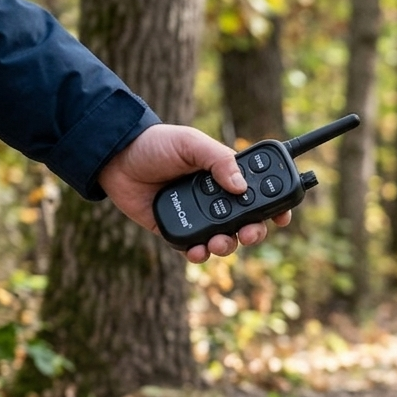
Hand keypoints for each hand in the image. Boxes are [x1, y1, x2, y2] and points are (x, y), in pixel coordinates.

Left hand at [97, 124, 292, 262]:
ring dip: (228, 245)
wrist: (114, 158)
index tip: (282, 216)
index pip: (259, 193)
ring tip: (220, 242)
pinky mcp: (177, 232)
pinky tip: (197, 250)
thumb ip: (219, 160)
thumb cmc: (156, 145)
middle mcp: (217, 199)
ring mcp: (198, 217)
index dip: (275, 207)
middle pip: (248, 222)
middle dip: (254, 231)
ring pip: (225, 240)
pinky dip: (199, 254)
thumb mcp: (191, 143)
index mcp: (226, 176)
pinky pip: (194, 249)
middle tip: (250, 233)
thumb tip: (242, 187)